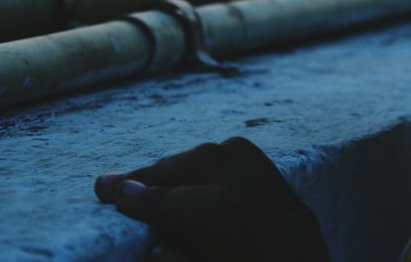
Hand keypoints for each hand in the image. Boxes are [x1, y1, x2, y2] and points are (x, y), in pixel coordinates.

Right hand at [94, 136, 329, 261]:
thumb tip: (153, 245)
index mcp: (264, 254)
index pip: (215, 207)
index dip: (158, 199)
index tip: (110, 196)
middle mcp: (291, 230)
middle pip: (226, 165)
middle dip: (164, 171)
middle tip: (113, 186)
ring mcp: (299, 218)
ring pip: (242, 158)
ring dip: (187, 164)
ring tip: (145, 182)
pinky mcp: (300, 215)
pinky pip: (256, 170)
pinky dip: (214, 169)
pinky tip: (185, 185)